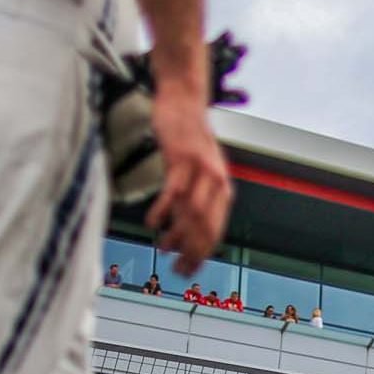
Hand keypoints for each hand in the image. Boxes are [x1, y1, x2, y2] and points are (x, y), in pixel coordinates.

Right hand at [145, 85, 231, 275]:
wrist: (184, 101)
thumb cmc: (186, 142)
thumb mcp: (193, 175)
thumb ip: (190, 201)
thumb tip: (181, 235)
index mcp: (222, 190)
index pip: (215, 232)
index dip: (201, 255)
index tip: (187, 272)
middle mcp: (216, 182)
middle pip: (206, 227)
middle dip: (192, 252)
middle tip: (176, 269)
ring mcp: (201, 170)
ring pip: (192, 212)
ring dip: (177, 235)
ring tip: (163, 248)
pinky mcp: (183, 158)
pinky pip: (174, 190)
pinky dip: (163, 209)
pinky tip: (152, 223)